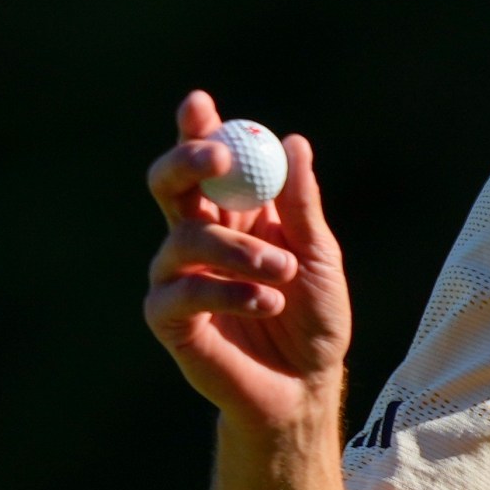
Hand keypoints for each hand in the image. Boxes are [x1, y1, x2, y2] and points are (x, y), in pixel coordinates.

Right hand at [144, 90, 351, 432]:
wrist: (307, 384)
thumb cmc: (315, 317)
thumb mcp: (320, 256)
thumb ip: (301, 206)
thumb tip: (293, 143)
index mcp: (233, 213)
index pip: (206, 162)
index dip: (197, 131)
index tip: (200, 104)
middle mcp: (197, 238)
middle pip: (169, 185)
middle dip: (187, 162)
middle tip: (219, 156)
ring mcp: (178, 277)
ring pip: (184, 238)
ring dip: (240, 249)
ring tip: (284, 271)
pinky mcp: (169, 319)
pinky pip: (182, 292)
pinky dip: (229, 292)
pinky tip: (267, 303)